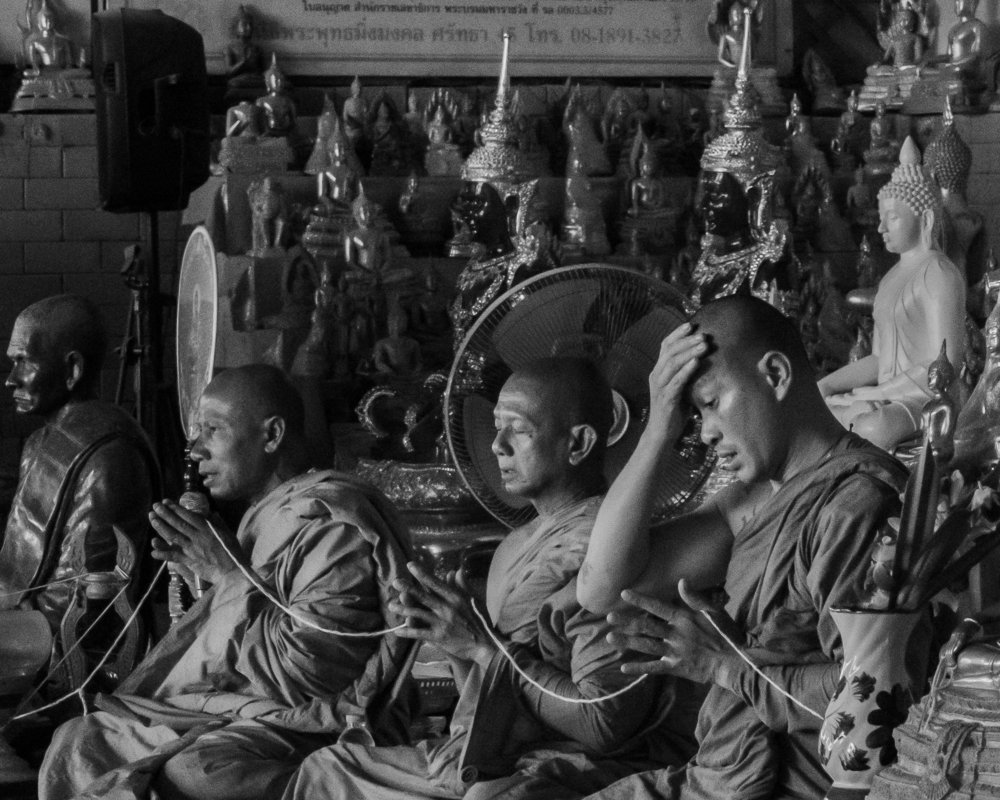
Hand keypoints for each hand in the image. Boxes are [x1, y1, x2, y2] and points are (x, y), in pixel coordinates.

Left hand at [149, 500, 241, 584]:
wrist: (232, 572)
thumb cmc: (232, 553)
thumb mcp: (228, 534)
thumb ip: (219, 523)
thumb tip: (212, 514)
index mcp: (207, 529)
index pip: (188, 516)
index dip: (176, 508)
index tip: (167, 502)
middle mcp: (197, 537)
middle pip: (178, 523)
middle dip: (165, 513)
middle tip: (155, 506)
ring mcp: (191, 549)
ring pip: (172, 536)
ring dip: (161, 527)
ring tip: (152, 519)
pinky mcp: (189, 561)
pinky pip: (173, 556)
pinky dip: (163, 554)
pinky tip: (153, 551)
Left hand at [388, 562, 496, 665]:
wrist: (484, 645)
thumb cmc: (480, 621)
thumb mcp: (473, 600)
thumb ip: (462, 585)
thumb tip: (454, 571)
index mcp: (455, 597)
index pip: (435, 583)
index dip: (422, 574)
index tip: (410, 565)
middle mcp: (447, 608)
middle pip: (424, 596)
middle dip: (408, 588)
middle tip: (395, 582)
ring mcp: (442, 623)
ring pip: (418, 614)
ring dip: (403, 609)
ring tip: (391, 606)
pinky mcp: (439, 637)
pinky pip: (419, 633)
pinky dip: (407, 631)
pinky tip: (397, 630)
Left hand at [607, 580, 743, 684]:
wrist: (735, 662)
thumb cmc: (726, 634)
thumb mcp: (714, 611)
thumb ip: (695, 597)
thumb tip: (681, 580)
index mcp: (683, 619)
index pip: (657, 607)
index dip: (640, 600)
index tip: (623, 593)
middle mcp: (675, 634)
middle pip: (647, 626)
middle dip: (627, 621)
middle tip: (608, 617)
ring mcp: (674, 651)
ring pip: (646, 646)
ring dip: (628, 642)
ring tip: (610, 638)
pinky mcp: (676, 667)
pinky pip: (655, 668)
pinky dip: (640, 668)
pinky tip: (624, 668)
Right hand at [646, 323, 707, 446]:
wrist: (662, 433)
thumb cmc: (674, 411)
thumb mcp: (680, 388)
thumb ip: (687, 374)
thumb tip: (705, 360)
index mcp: (658, 371)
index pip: (665, 346)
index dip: (677, 334)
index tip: (691, 325)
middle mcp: (656, 376)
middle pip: (669, 351)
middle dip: (687, 341)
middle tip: (703, 335)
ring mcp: (659, 387)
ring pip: (672, 363)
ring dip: (689, 352)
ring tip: (704, 345)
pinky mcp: (666, 398)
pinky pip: (676, 381)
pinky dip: (686, 370)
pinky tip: (697, 362)